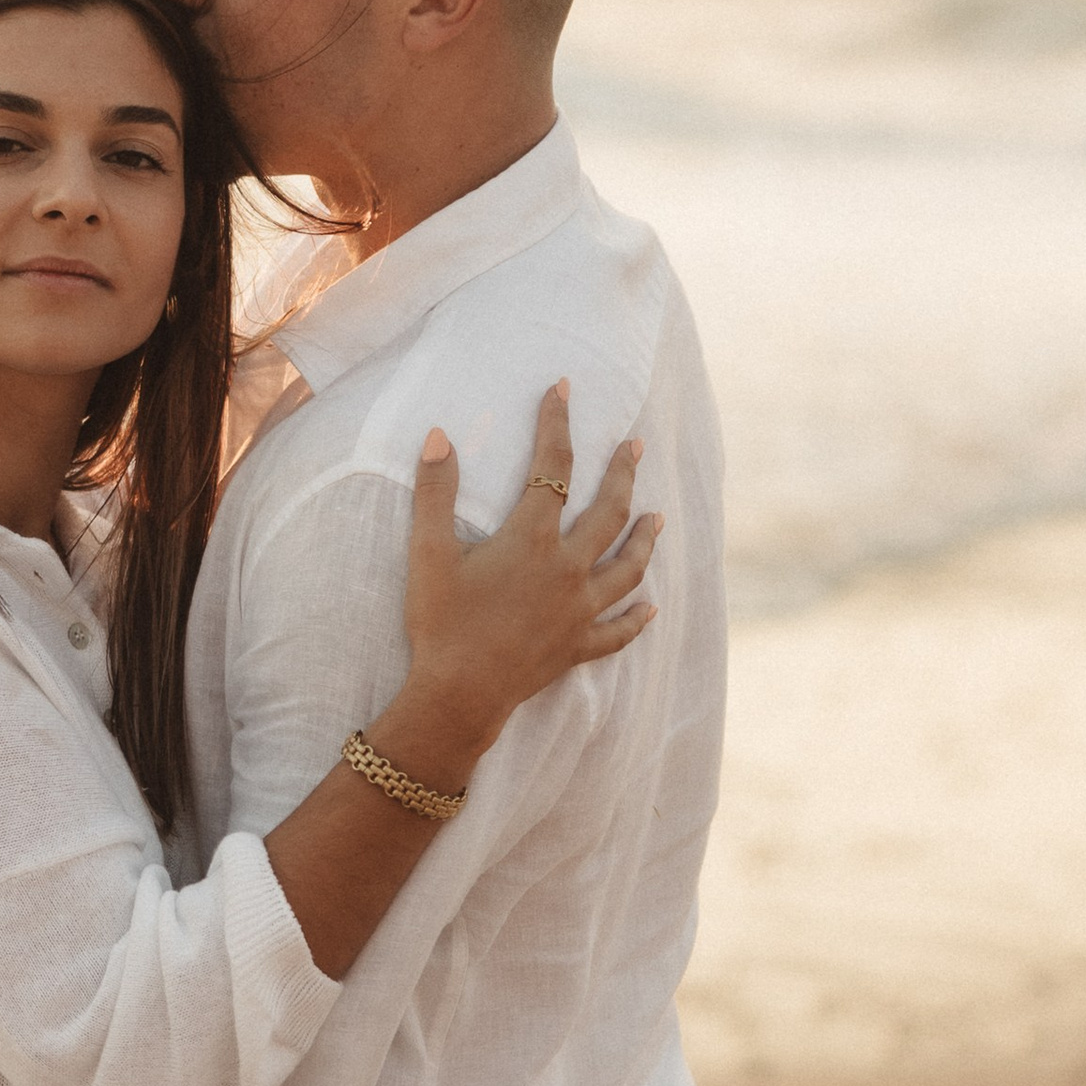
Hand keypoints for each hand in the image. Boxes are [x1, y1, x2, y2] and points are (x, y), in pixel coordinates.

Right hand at [386, 381, 659, 779]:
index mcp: (532, 539)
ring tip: (657, 517)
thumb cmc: (441, 622)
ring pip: (627, 567)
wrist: (458, 695)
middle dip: (622, 472)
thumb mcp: (428, 553)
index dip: (556, 424)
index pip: (550, 467)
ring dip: (644, 538)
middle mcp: (567, 569)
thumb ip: (435, 492)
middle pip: (608, 511)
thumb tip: (439, 435)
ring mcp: (579, 610)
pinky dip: (636, 618)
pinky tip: (651, 608)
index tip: (562, 390)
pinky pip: (617, 631)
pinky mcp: (577, 647)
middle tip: (634, 446)